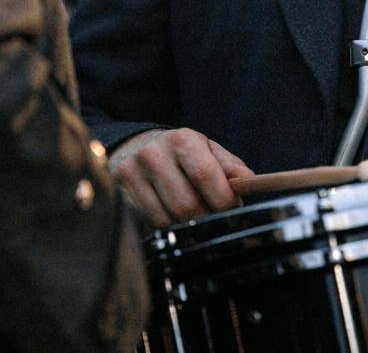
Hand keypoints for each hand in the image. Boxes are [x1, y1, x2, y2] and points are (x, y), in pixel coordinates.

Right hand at [107, 128, 253, 226]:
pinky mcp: (118, 194)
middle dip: (205, 216)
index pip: (206, 176)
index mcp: (181, 140)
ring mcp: (131, 175)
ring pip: (167, 221)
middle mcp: (152, 155)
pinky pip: (148, 226)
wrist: (136, 148)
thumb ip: (229, 166)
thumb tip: (249, 180)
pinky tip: (166, 211)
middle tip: (211, 211)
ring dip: (184, 223)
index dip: (224, 199)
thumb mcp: (207, 150)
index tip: (232, 206)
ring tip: (187, 209)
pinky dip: (164, 226)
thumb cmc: (181, 154)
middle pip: (187, 206)